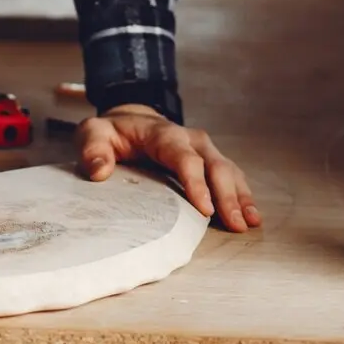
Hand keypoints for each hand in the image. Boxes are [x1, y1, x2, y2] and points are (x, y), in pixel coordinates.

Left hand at [76, 105, 261, 232]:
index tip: (205, 209)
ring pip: (229, 171)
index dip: (196, 183)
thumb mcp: (93, 134)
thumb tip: (98, 171)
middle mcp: (191, 140)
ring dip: (241, 197)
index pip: (184, 158)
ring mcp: (203, 150)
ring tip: (250, 223)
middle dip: (228, 196)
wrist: (128, 120)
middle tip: (236, 223)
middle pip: (215, 166)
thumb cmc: (111, 132)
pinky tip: (249, 216)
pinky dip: (242, 195)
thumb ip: (93, 149)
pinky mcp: (208, 161)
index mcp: (163, 134)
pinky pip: (230, 176)